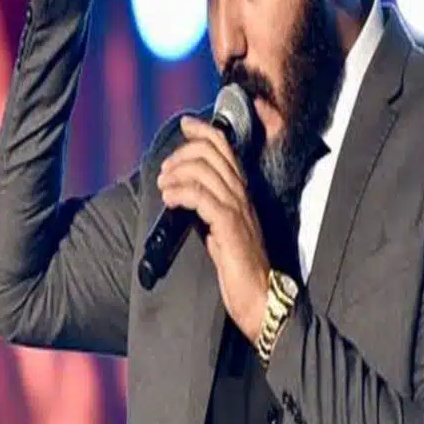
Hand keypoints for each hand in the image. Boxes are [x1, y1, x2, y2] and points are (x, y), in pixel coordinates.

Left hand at [157, 115, 269, 342]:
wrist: (260, 297)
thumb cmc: (239, 268)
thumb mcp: (221, 231)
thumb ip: (208, 211)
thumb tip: (185, 197)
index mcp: (242, 194)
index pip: (226, 149)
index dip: (204, 131)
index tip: (185, 125)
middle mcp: (243, 196)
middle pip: (214, 153)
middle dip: (183, 153)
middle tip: (165, 170)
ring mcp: (238, 210)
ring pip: (206, 172)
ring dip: (177, 173)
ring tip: (163, 186)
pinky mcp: (230, 227)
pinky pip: (203, 198)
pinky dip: (182, 193)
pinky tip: (169, 199)